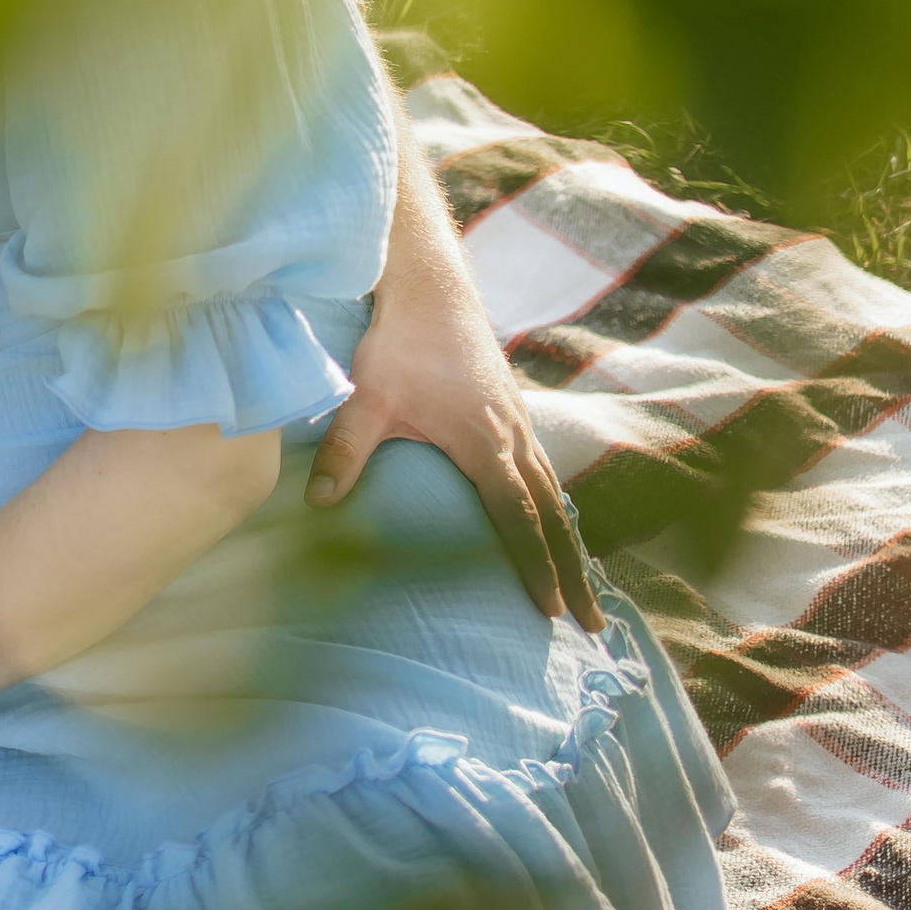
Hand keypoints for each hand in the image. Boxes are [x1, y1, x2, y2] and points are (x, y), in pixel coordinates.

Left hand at [308, 263, 602, 630]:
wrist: (431, 283)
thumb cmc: (399, 339)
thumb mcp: (368, 397)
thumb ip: (347, 450)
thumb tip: (318, 503)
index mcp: (486, 442)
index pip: (519, 519)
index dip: (536, 567)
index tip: (551, 611)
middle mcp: (514, 436)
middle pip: (554, 517)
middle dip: (573, 573)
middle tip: (592, 626)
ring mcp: (518, 420)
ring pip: (555, 493)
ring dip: (571, 543)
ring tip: (583, 588)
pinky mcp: (511, 408)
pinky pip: (544, 469)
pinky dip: (557, 506)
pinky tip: (555, 523)